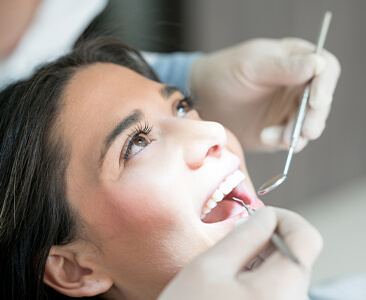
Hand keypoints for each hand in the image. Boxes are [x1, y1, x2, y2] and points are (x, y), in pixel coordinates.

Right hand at [158, 207, 322, 299]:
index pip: (306, 237)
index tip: (259, 216)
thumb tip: (265, 216)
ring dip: (262, 256)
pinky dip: (260, 274)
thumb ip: (243, 236)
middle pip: (296, 254)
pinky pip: (278, 287)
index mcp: (280, 290)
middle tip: (237, 237)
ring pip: (286, 270)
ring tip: (231, 263)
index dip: (284, 218)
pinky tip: (235, 281)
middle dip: (268, 237)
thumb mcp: (209, 267)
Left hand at [191, 38, 340, 151]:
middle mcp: (297, 86)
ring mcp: (289, 109)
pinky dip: (283, 141)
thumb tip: (318, 64)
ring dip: (298, 133)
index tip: (316, 101)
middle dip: (314, 117)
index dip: (325, 85)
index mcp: (295, 60)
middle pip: (321, 102)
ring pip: (309, 123)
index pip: (325, 69)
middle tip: (305, 131)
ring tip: (278, 138)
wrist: (202, 100)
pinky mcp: (279, 129)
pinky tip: (265, 137)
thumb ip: (283, 67)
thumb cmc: (224, 73)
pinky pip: (291, 139)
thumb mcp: (251, 66)